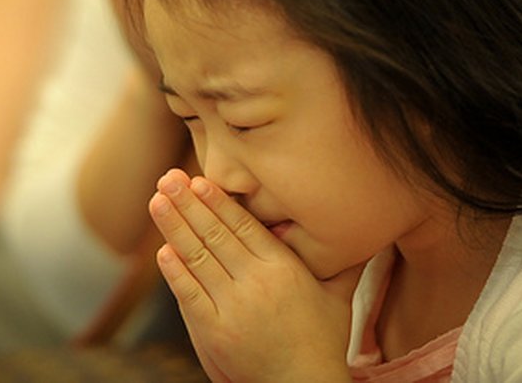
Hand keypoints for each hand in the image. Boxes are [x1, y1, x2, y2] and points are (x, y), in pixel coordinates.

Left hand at [149, 170, 357, 382]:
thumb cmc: (323, 342)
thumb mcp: (339, 297)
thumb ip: (345, 261)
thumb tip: (364, 229)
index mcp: (284, 269)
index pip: (244, 226)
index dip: (219, 201)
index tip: (199, 179)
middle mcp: (257, 284)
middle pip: (216, 234)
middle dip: (189, 204)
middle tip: (167, 178)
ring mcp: (233, 308)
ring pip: (198, 258)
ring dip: (175, 227)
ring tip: (157, 202)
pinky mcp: (215, 332)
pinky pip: (189, 294)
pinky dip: (175, 272)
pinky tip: (163, 250)